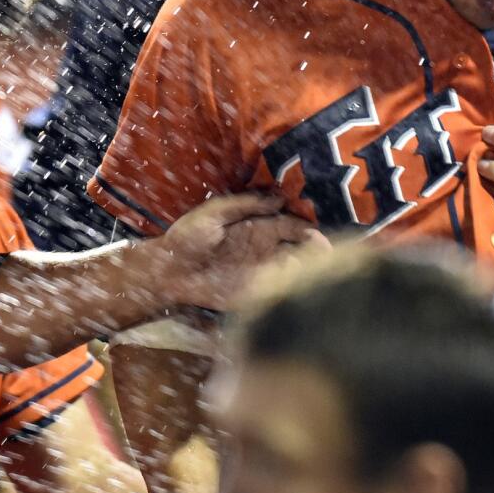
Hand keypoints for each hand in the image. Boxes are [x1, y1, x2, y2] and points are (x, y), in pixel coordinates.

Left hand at [157, 193, 324, 312]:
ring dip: (306, 272)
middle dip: (316, 252)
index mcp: (259, 228)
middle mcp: (265, 249)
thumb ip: (245, 205)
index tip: (320, 235)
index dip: (308, 229)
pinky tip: (294, 289)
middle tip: (327, 256)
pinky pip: (276, 292)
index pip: (292, 226)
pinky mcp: (251, 293)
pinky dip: (289, 291)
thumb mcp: (214, 213)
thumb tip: (279, 198)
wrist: (166, 270)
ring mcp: (260, 272)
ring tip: (314, 273)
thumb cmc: (188, 236)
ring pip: (293, 271)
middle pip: (299, 249)